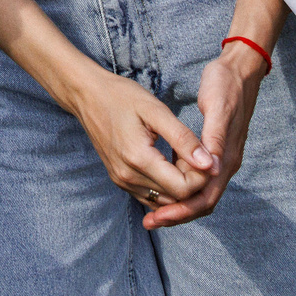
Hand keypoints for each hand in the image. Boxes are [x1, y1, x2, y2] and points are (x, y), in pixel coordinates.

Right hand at [61, 62, 215, 224]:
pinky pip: (151, 196)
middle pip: (175, 198)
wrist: (87, 95)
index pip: (183, 188)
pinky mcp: (120, 180)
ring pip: (164, 200)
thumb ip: (183, 138)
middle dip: (193, 181)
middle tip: (196, 153)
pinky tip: (170, 164)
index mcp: (138, 159)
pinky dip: (166, 187)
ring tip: (183, 157)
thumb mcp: (156, 110)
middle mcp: (128, 177)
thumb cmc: (121, 97)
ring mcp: (122, 181)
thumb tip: (209, 164)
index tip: (204, 154)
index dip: (201, 176)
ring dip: (180, 185)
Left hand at [148, 45, 265, 227]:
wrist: (240, 70)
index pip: (205, 197)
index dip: (182, 210)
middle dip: (176, 213)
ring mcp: (220, 159)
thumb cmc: (226, 84)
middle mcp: (225, 163)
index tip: (158, 217)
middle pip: (201, 202)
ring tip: (151, 211)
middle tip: (150, 223)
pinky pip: (195, 178)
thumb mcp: (218, 106)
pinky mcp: (213, 151)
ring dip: (177, 203)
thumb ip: (214, 137)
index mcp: (226, 157)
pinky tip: (160, 185)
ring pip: (198, 193)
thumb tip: (210, 168)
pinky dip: (179, 186)